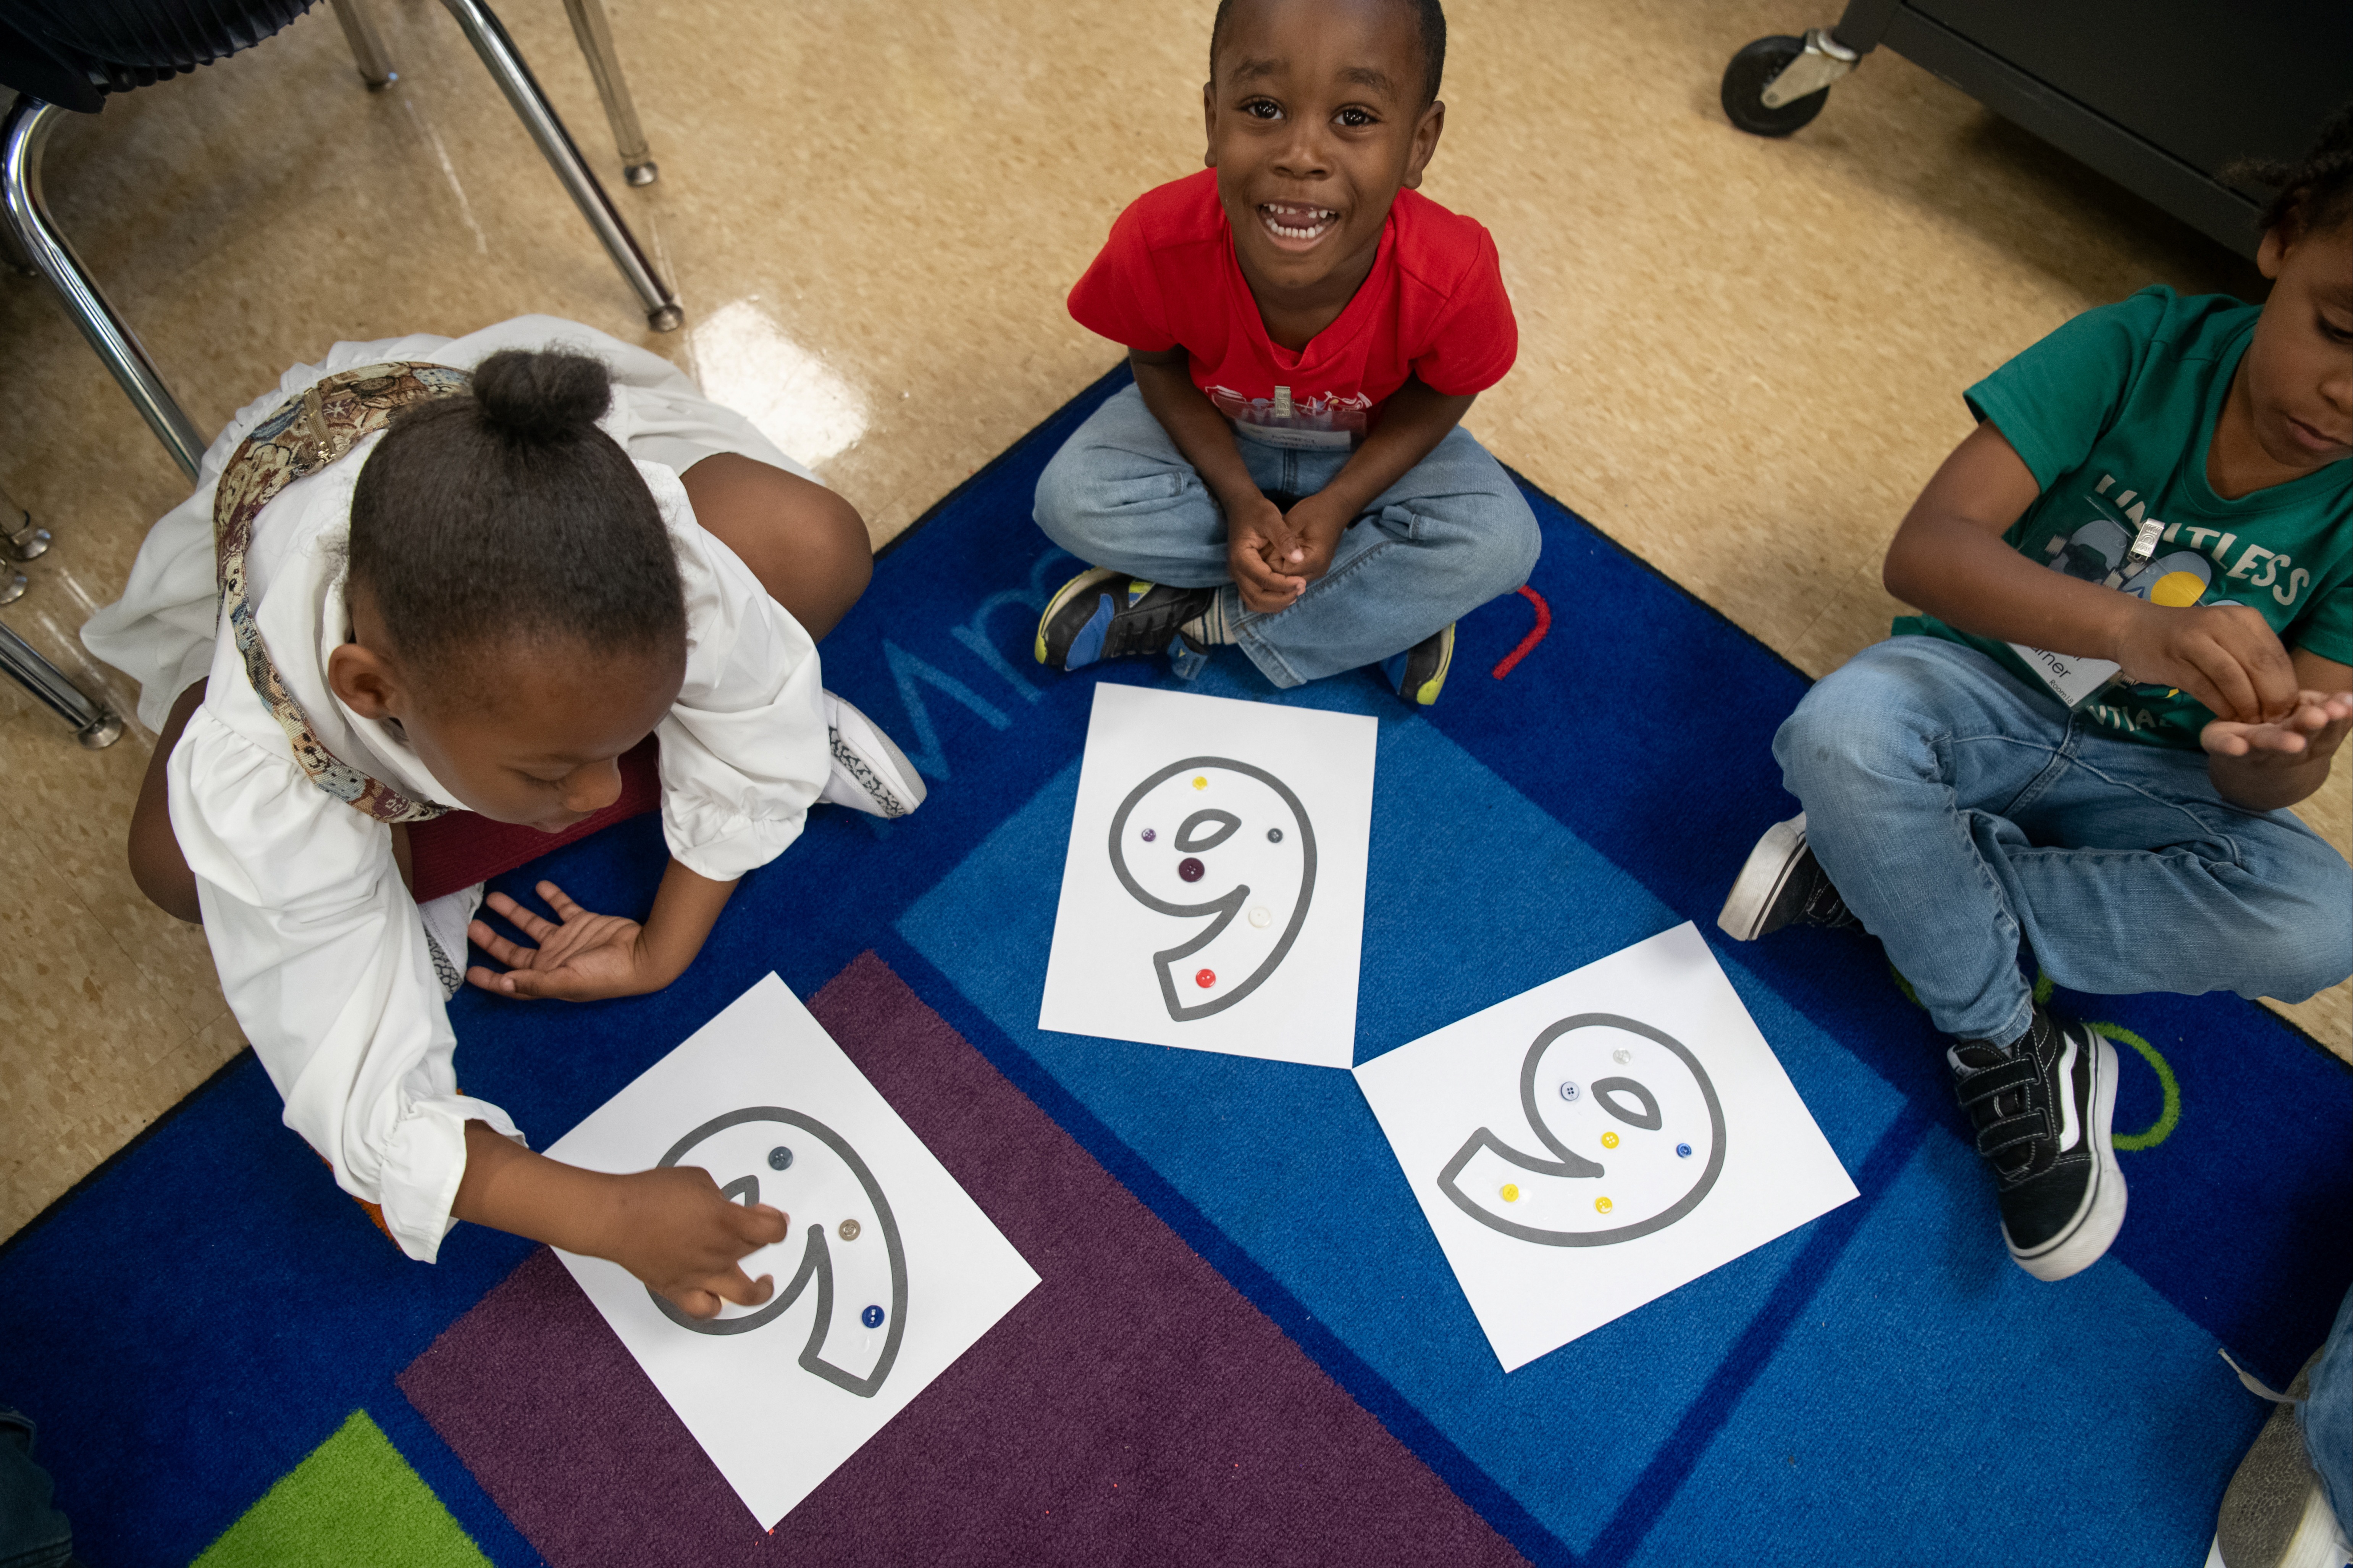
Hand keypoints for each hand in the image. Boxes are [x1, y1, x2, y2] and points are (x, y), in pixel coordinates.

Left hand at [466, 880, 668, 1000]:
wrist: (642, 955)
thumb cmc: (606, 975)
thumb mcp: (567, 982)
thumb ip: (535, 982)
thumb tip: (504, 982)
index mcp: (546, 978)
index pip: (512, 981)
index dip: (491, 979)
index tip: (468, 972)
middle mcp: (553, 960)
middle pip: (515, 951)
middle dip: (493, 941)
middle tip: (473, 927)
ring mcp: (566, 940)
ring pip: (532, 925)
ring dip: (514, 913)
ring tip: (494, 899)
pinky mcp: (582, 922)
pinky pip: (561, 907)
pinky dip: (550, 897)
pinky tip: (539, 886)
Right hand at [599, 1164, 790, 1318]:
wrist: (614, 1217)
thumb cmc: (648, 1196)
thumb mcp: (697, 1180)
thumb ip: (718, 1195)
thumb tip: (721, 1204)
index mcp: (727, 1221)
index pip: (773, 1229)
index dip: (777, 1220)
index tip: (768, 1214)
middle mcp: (719, 1252)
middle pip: (757, 1250)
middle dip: (761, 1237)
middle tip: (757, 1230)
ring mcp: (701, 1274)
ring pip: (745, 1294)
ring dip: (759, 1290)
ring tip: (762, 1284)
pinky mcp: (679, 1289)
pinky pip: (705, 1309)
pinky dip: (715, 1306)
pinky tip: (718, 1298)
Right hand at [1225, 491, 1305, 612]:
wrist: (1242, 506)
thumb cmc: (1257, 511)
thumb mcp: (1271, 519)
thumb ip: (1284, 538)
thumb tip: (1298, 558)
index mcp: (1241, 557)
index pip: (1262, 579)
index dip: (1283, 584)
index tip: (1303, 582)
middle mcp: (1236, 571)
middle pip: (1256, 597)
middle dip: (1280, 598)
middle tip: (1302, 588)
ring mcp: (1239, 575)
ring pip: (1254, 602)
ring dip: (1275, 603)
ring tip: (1296, 593)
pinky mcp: (1244, 576)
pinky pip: (1255, 597)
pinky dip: (1270, 601)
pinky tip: (1287, 592)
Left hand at [1272, 491, 1352, 582]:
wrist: (1336, 508)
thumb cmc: (1315, 511)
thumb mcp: (1293, 522)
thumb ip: (1280, 542)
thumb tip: (1265, 561)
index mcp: (1314, 560)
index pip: (1281, 572)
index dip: (1269, 560)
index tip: (1266, 545)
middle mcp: (1317, 571)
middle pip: (1285, 581)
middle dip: (1273, 567)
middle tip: (1266, 548)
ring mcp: (1318, 572)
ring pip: (1289, 580)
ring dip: (1279, 568)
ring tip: (1274, 549)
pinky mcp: (1315, 569)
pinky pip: (1295, 575)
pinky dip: (1286, 567)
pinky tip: (1282, 552)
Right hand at [2113, 602, 2298, 723]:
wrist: (2135, 628)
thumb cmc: (2188, 639)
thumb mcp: (2228, 639)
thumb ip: (2253, 658)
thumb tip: (2282, 696)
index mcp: (2245, 618)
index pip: (2277, 656)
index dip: (2286, 688)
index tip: (2285, 713)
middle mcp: (2223, 623)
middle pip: (2260, 665)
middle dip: (2271, 699)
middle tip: (2272, 723)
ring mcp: (2196, 639)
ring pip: (2233, 677)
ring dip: (2246, 705)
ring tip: (2250, 724)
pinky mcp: (2173, 659)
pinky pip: (2205, 687)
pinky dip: (2220, 706)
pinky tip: (2225, 719)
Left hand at [2201, 689, 2352, 762]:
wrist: (2244, 759)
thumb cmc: (2284, 728)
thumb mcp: (2308, 714)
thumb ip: (2328, 708)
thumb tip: (2350, 698)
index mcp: (2308, 738)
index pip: (2327, 729)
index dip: (2336, 718)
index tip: (2344, 705)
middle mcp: (2282, 748)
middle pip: (2300, 739)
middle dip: (2310, 728)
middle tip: (2320, 717)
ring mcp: (2252, 748)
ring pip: (2267, 744)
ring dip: (2280, 743)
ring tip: (2294, 742)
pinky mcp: (2221, 744)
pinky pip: (2224, 747)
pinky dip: (2231, 748)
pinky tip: (2238, 747)